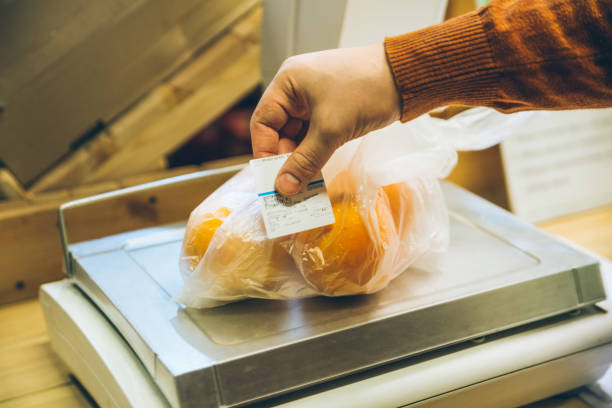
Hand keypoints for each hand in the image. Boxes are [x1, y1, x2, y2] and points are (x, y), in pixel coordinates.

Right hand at [250, 43, 400, 195]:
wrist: (405, 78)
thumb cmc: (365, 90)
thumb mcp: (331, 129)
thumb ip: (305, 161)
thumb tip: (283, 188)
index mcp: (288, 82)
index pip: (263, 121)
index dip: (265, 151)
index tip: (271, 177)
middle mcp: (296, 89)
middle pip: (279, 131)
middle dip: (286, 158)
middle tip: (290, 185)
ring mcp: (313, 99)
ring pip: (298, 136)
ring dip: (302, 158)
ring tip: (304, 183)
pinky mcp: (330, 109)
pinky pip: (314, 135)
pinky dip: (315, 153)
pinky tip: (317, 172)